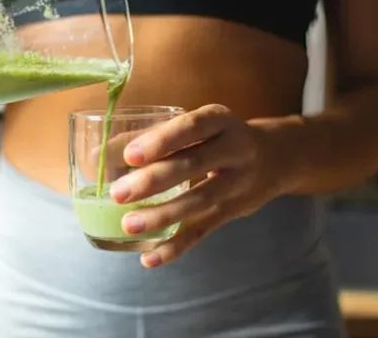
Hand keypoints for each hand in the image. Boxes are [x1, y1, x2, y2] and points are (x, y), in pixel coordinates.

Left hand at [109, 104, 285, 267]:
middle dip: (154, 180)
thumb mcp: (198, 125)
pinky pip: (204, 230)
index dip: (161, 140)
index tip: (130, 155)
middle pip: (193, 165)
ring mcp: (237, 183)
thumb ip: (156, 136)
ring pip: (199, 202)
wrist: (275, 158)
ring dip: (163, 216)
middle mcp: (234, 149)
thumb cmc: (217, 137)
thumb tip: (102, 153)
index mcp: (221, 120)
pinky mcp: (233, 211)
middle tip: (118, 193)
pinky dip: (177, 246)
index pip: (191, 127)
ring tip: (129, 225)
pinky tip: (149, 257)